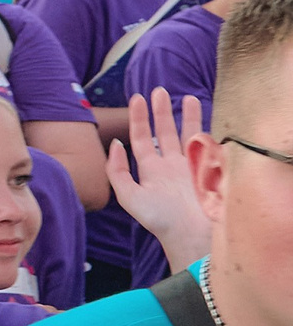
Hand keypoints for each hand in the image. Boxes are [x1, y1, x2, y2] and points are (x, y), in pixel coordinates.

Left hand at [107, 90, 211, 270]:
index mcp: (151, 169)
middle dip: (162, 111)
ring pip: (188, 135)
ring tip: (186, 97)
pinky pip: (207, 145)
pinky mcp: (209, 169)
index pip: (142, 138)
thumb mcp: (128, 195)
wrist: (191, 234)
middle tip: (159, 90)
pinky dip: (205, 131)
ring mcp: (191, 166)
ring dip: (187, 116)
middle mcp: (170, 165)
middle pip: (165, 132)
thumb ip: (117, 170)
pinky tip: (204, 118)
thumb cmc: (159, 219)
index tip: (138, 97)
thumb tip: (115, 143)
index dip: (139, 118)